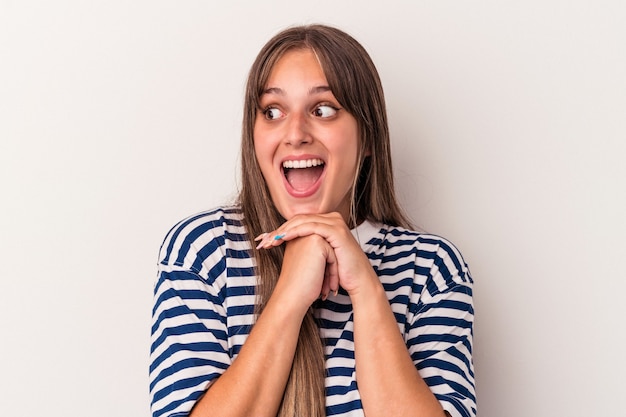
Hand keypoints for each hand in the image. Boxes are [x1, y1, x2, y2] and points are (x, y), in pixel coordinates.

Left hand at [256, 213, 378, 297]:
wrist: (357, 281)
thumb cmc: (338, 271)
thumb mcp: (318, 256)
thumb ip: (305, 245)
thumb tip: (284, 243)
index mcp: (327, 222)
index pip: (299, 222)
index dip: (280, 230)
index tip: (263, 240)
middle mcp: (332, 219)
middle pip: (299, 220)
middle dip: (279, 230)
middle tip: (262, 240)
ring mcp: (336, 223)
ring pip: (303, 222)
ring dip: (284, 231)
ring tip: (270, 240)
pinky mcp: (337, 231)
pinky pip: (312, 227)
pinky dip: (295, 232)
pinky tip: (283, 238)